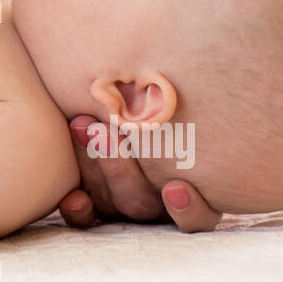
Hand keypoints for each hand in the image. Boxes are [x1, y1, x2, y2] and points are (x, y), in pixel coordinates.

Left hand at [57, 115, 222, 233]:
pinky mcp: (96, 205)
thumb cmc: (175, 109)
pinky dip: (78, 209)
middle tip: (103, 131)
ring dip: (95, 167)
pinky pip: (85, 219)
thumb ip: (184, 108)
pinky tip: (72, 197)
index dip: (190, 209)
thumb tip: (210, 62)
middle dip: (121, 168)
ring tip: (83, 128)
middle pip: (142, 204)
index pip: (199, 217)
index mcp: (193, 191)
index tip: (175, 188)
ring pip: (110, 202)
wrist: (125, 106)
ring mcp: (124, 206)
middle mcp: (158, 205)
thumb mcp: (184, 111)